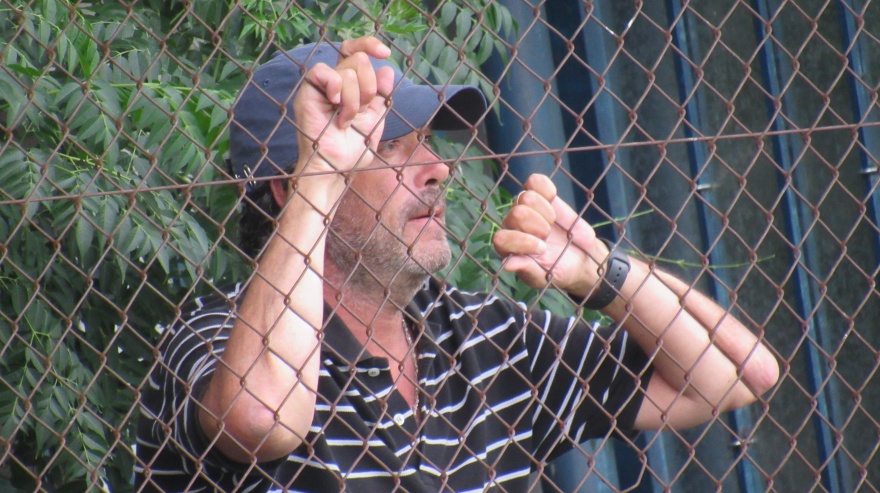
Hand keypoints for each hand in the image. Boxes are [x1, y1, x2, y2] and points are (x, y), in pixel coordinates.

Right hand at [293, 36, 394, 174]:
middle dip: (368, 88)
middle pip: (358, 60)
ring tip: (346, 120)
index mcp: (350, 85)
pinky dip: (336, 88)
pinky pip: (323, 72)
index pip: (356, 51)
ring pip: (348, 70)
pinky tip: (335, 105)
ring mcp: (320, 86)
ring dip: (354, 100)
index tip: (385, 53)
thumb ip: (381, 95)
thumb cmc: (352, 149)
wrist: (338, 167)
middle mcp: (334, 82)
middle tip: (360, 111)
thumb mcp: (375, 119)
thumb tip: (386, 70)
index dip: (369, 45)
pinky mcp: (307, 92)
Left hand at [492, 174, 606, 294]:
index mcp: (507, 248)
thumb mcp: (544, 276)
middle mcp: (511, 226)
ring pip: (526, 197)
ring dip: (544, 211)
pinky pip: (536, 181)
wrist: (579, 258)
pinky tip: (553, 200)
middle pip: (517, 214)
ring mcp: (525, 208)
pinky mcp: (540, 196)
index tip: (543, 249)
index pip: (501, 238)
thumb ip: (526, 269)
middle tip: (548, 236)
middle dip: (538, 226)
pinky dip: (547, 189)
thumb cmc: (558, 270)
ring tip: (552, 222)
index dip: (523, 242)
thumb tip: (507, 264)